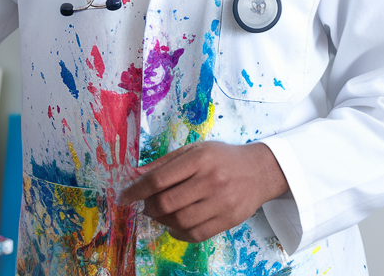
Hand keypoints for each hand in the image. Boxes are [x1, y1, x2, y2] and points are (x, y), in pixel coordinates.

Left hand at [119, 141, 288, 243]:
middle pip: (167, 203)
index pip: (159, 179)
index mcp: (199, 158)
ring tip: (161, 213)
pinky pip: (196, 234)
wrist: (260, 171)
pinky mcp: (229, 219)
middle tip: (145, 205)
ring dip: (163, 221)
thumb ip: (165, 162)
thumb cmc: (222, 158)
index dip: (136, 190)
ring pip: (180, 221)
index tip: (123, 196)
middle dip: (148, 207)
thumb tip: (136, 175)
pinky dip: (179, 233)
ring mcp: (221, 202)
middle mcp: (211, 180)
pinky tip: (175, 225)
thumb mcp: (195, 150)